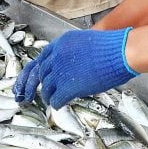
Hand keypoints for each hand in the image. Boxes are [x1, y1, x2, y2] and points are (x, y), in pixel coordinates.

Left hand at [13, 27, 134, 108]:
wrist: (121, 52)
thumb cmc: (111, 47)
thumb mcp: (85, 42)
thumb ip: (72, 52)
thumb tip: (69, 64)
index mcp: (60, 44)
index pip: (40, 59)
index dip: (32, 72)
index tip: (28, 80)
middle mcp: (56, 56)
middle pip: (39, 74)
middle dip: (32, 86)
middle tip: (26, 96)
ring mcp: (61, 72)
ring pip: (46, 88)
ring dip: (47, 96)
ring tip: (49, 101)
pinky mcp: (68, 86)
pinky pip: (56, 99)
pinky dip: (56, 104)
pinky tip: (58, 106)